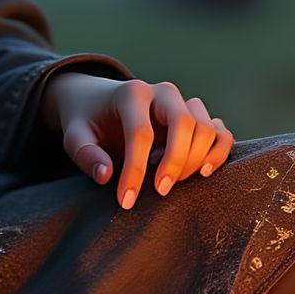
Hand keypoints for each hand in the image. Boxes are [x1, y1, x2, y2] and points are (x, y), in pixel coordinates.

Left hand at [44, 73, 232, 207]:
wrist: (99, 100)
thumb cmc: (88, 121)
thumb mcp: (74, 135)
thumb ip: (84, 154)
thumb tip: (106, 175)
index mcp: (131, 93)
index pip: (140, 133)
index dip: (135, 171)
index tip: (126, 201)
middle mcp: (162, 92)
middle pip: (183, 123)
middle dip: (175, 162)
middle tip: (160, 192)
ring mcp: (183, 102)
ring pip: (206, 126)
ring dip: (196, 159)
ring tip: (174, 183)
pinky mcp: (196, 116)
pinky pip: (220, 131)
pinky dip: (219, 152)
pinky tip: (203, 173)